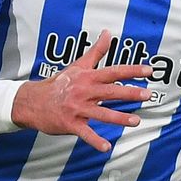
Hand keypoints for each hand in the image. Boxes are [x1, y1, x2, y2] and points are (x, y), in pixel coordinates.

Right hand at [11, 29, 150, 151]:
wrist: (32, 101)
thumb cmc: (59, 84)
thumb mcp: (78, 65)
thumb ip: (96, 51)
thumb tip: (108, 33)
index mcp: (87, 77)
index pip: (113, 71)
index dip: (131, 70)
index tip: (149, 70)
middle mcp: (84, 91)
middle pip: (110, 91)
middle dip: (130, 93)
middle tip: (148, 94)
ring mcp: (77, 108)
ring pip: (101, 113)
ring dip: (119, 118)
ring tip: (136, 121)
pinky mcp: (70, 123)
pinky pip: (85, 133)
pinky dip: (95, 141)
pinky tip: (107, 147)